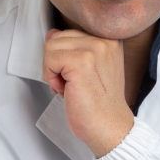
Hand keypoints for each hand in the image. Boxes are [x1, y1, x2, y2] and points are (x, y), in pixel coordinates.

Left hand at [43, 28, 134, 157]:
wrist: (109, 126)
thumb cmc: (99, 103)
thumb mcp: (90, 68)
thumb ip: (73, 48)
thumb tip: (51, 33)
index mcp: (110, 38)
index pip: (70, 33)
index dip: (65, 57)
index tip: (78, 76)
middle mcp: (105, 39)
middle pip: (58, 38)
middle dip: (57, 63)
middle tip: (73, 84)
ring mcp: (94, 48)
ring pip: (51, 46)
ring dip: (52, 70)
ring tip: (70, 86)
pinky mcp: (81, 61)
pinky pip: (49, 58)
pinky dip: (50, 77)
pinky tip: (66, 89)